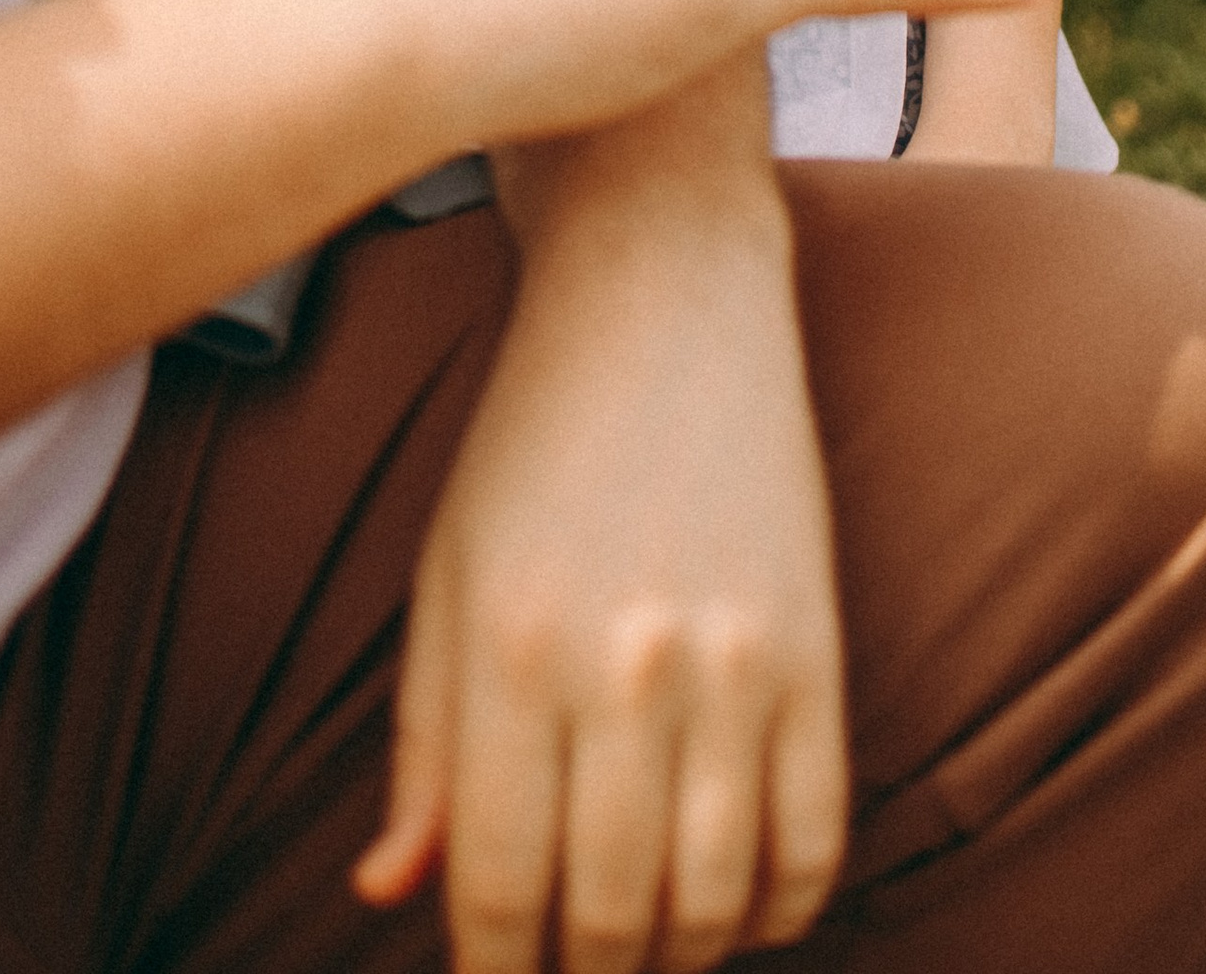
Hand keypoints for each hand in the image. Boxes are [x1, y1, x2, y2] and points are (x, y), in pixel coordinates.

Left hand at [357, 75, 844, 973]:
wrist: (664, 298)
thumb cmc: (532, 440)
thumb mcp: (445, 577)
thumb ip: (421, 745)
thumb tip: (388, 895)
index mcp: (508, 651)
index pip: (497, 886)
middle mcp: (621, 667)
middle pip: (610, 912)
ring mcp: (733, 662)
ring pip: (715, 897)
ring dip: (678, 957)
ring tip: (645, 952)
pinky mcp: (817, 647)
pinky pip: (815, 835)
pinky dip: (780, 906)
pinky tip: (739, 911)